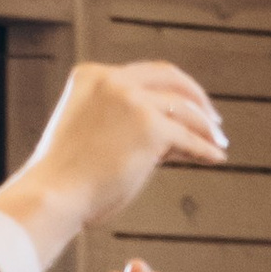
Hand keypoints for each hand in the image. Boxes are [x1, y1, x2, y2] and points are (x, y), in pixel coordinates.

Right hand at [0, 62, 226, 271]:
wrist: (52, 196)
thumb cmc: (64, 180)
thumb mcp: (89, 135)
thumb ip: (120, 124)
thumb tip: (169, 137)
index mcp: (91, 76)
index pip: (142, 77)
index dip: (168, 92)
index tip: (184, 107)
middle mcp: (113, 80)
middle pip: (170, 78)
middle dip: (195, 98)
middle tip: (212, 119)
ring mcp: (132, 101)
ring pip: (184, 109)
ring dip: (205, 126)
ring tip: (217, 142)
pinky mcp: (150, 127)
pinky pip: (188, 137)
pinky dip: (205, 148)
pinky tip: (215, 157)